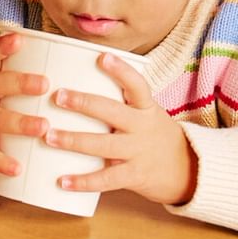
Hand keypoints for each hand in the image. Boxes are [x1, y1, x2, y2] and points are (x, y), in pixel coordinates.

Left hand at [46, 52, 197, 204]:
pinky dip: (83, 181)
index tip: (102, 57)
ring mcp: (139, 152)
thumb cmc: (154, 135)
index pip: (137, 85)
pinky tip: (62, 181)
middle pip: (112, 112)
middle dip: (83, 103)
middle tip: (58, 96)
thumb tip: (73, 81)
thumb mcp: (145, 113)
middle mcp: (143, 127)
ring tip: (48, 136)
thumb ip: (119, 102)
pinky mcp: (135, 176)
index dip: (121, 70)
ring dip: (74, 140)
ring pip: (104, 145)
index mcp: (146, 107)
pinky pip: (106, 179)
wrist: (189, 171)